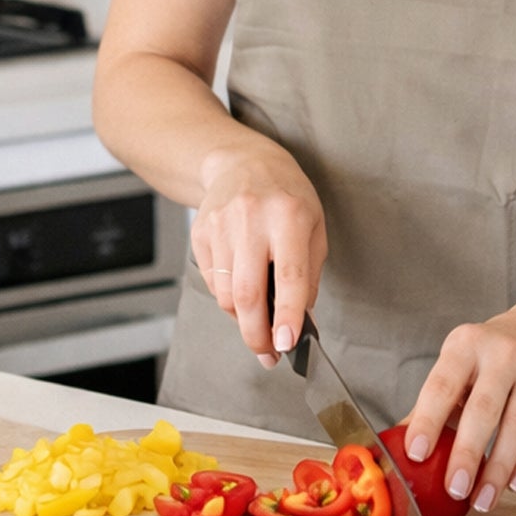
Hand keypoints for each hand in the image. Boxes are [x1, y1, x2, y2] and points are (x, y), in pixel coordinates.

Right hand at [192, 140, 326, 367]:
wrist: (244, 162)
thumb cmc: (287, 196)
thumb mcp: (314, 226)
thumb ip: (309, 274)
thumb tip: (300, 321)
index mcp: (289, 216)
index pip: (289, 274)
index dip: (287, 314)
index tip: (286, 343)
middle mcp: (252, 218)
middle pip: (247, 293)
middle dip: (257, 334)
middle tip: (268, 353)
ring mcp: (221, 224)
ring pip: (226, 295)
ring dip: (242, 318)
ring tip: (258, 316)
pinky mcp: (200, 232)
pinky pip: (213, 283)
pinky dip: (228, 296)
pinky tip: (241, 284)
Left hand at [401, 308, 515, 514]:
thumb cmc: (489, 360)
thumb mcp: (457, 367)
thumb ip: (431, 406)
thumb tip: (396, 452)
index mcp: (466, 344)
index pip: (443, 385)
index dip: (428, 420)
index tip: (416, 454)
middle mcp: (503, 352)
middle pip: (484, 408)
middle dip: (468, 453)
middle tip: (455, 489)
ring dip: (499, 469)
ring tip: (482, 500)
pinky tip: (515, 483)